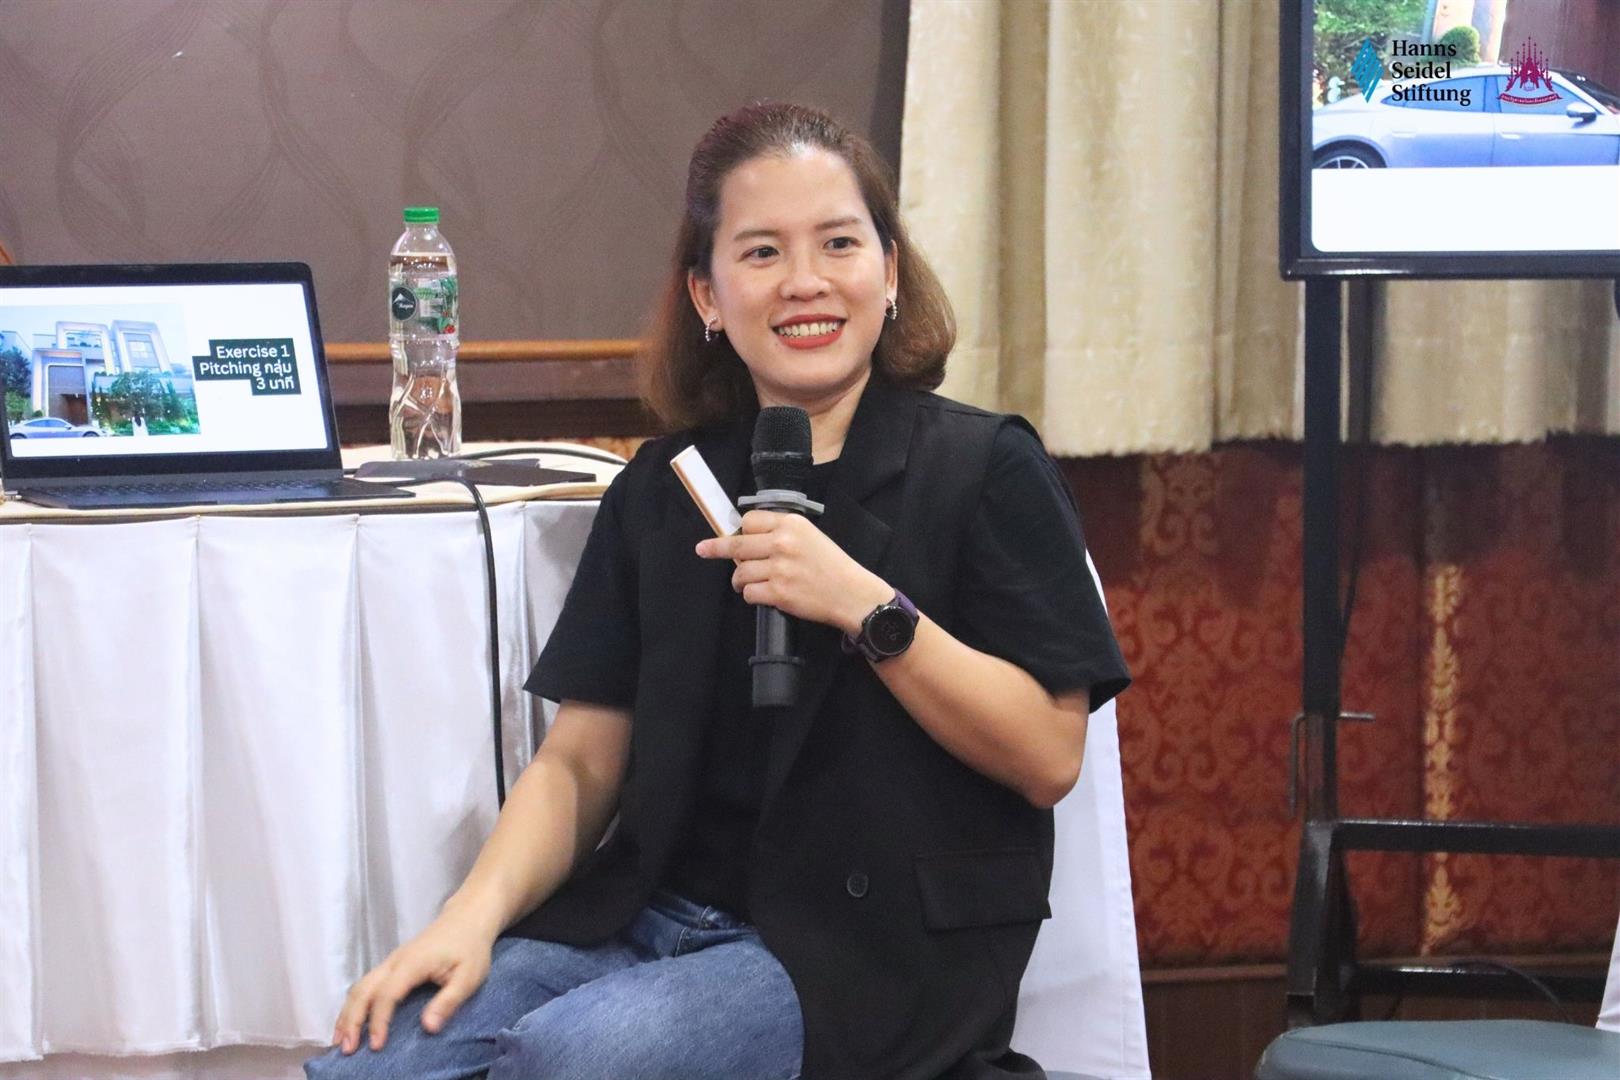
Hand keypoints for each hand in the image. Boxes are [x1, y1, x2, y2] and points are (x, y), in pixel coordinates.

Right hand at [331, 904, 497, 1053]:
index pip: (387, 994)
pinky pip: (365, 984)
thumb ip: (448, 1001)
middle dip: (352, 1019)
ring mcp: (391, 961)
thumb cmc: (470, 948)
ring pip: (359, 986)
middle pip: (363, 990)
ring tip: (340, 1040)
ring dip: (347, 1013)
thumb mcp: (469, 977)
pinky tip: (352, 1021)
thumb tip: (428, 1028)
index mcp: (412, 963)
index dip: (379, 1021)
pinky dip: (354, 1004)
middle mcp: (395, 961)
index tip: (377, 1045)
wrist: (467, 917)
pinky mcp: (392, 964)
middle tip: (346, 1048)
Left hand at [695, 510, 892, 634]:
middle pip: (736, 544)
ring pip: (739, 572)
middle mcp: (782, 543)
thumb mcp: (810, 536)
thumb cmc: (832, 565)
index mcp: (791, 524)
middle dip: (716, 548)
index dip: (741, 530)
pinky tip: (762, 594)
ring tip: (746, 583)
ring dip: (739, 580)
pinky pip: (749, 593)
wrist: (852, 594)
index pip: (749, 520)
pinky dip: (751, 595)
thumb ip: (781, 533)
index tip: (733, 535)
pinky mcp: (778, 593)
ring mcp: (779, 569)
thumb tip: (748, 540)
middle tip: (703, 550)